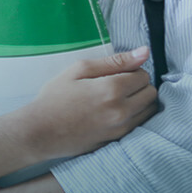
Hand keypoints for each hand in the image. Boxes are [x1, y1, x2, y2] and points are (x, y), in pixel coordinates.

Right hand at [20, 46, 159, 159]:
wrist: (40, 132)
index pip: (144, 74)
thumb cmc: (55, 98)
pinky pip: (140, 125)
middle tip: (118, 85)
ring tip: (118, 100)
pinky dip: (134, 116)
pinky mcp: (117, 140)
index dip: (132, 70)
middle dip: (139, 86)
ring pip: (149, 110)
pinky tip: (115, 113)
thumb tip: (145, 52)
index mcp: (113, 88)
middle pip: (151, 93)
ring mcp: (120, 128)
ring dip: (140, 102)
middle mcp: (121, 110)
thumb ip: (115, 60)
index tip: (117, 73)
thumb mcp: (80, 69)